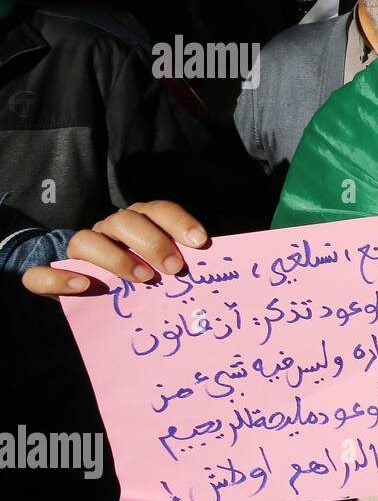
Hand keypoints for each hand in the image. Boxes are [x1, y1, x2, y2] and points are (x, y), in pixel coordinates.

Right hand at [22, 201, 208, 296]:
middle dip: (152, 241)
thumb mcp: (163, 268)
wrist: (85, 290)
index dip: (179, 221)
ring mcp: (78, 251)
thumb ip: (180, 263)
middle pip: (125, 220)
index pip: (158, 210)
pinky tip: (83, 287)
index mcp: (137, 223)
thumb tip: (213, 268)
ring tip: (142, 279)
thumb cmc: (139, 279)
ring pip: (85, 240)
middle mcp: (107, 231)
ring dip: (115, 258)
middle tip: (174, 268)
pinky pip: (41, 274)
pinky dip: (59, 279)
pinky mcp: (49, 275)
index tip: (200, 242)